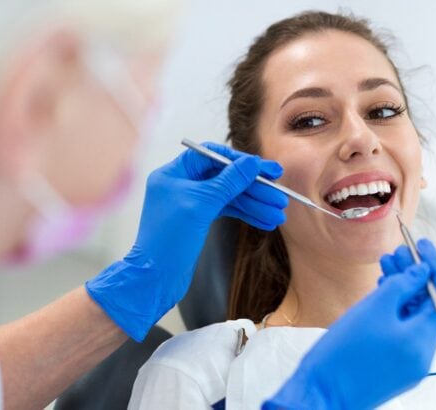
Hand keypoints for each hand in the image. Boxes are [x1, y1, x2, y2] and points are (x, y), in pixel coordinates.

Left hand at [87, 142, 287, 340]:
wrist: (155, 278)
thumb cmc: (169, 239)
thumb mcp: (202, 204)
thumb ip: (229, 181)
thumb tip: (251, 163)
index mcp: (174, 173)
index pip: (213, 156)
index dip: (242, 161)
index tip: (266, 169)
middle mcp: (182, 184)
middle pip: (225, 177)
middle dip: (254, 188)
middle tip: (279, 196)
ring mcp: (190, 203)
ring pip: (229, 197)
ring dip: (254, 204)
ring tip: (278, 214)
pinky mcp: (198, 221)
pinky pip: (226, 211)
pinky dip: (245, 215)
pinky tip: (265, 222)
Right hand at [264, 239, 435, 409]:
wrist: (321, 393)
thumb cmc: (343, 355)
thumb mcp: (373, 309)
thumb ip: (402, 286)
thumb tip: (422, 272)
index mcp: (422, 340)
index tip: (424, 247)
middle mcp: (421, 353)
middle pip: (427, 306)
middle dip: (415, 276)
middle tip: (399, 252)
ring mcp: (407, 362)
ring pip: (412, 317)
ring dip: (402, 290)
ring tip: (386, 264)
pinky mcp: (392, 366)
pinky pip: (400, 331)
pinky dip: (394, 309)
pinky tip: (380, 290)